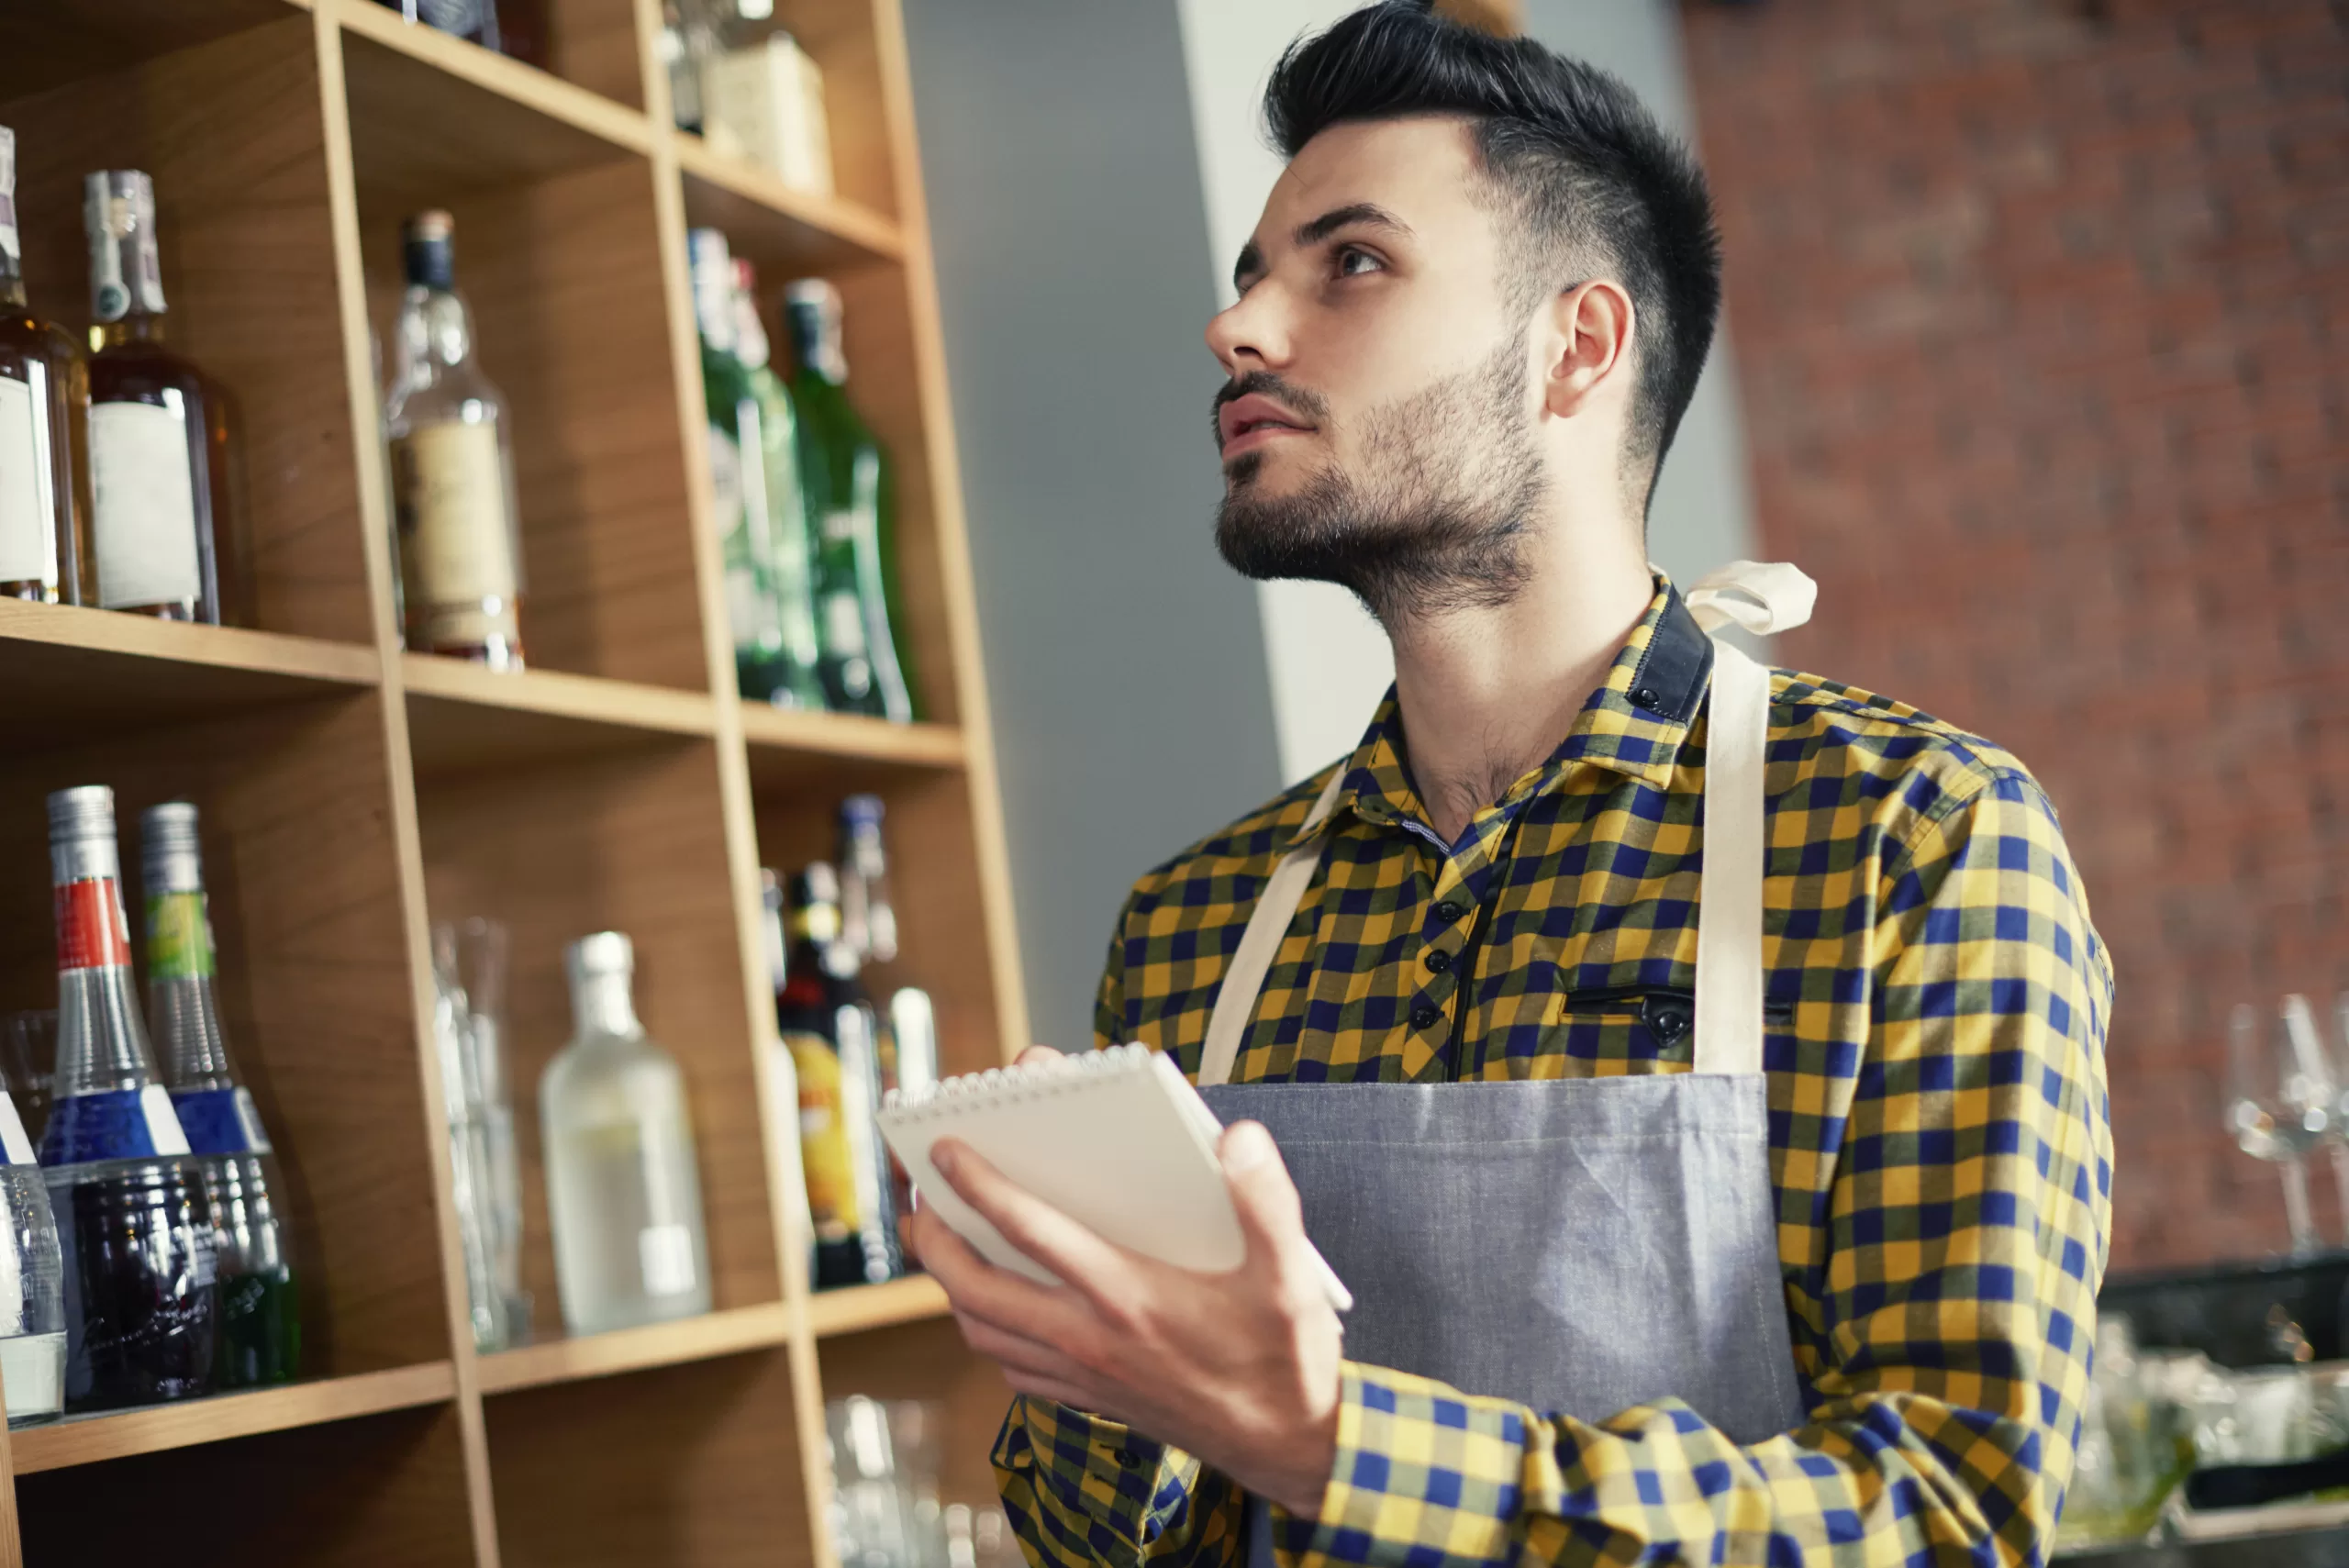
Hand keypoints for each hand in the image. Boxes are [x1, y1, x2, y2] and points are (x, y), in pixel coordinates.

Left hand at [905, 1046, 1341, 1516]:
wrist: (1290, 1446)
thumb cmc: (1286, 1355)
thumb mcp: (1291, 1274)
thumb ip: (1266, 1200)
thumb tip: (1239, 1139)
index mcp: (1128, 1294)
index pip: (1029, 1231)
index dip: (979, 1186)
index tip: (945, 1149)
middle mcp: (1090, 1337)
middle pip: (977, 1287)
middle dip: (934, 1242)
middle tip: (919, 1202)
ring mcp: (1084, 1375)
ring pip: (984, 1332)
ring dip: (951, 1287)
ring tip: (940, 1246)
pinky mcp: (1090, 1400)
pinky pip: (1012, 1367)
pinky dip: (988, 1332)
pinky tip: (996, 1308)